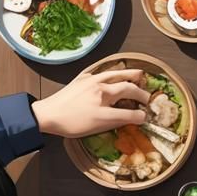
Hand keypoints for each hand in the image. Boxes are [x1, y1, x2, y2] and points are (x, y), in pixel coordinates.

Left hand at [32, 69, 148, 138]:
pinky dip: (107, 74)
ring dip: (125, 73)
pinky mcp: (78, 82)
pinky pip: (97, 74)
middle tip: (147, 88)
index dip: (143, 100)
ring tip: (136, 74)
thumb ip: (125, 117)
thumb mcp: (103, 122)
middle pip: (123, 79)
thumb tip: (142, 116)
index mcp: (106, 92)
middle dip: (138, 83)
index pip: (131, 93)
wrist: (46, 115)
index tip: (150, 108)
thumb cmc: (75, 121)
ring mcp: (87, 80)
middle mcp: (99, 82)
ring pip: (111, 73)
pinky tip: (106, 77)